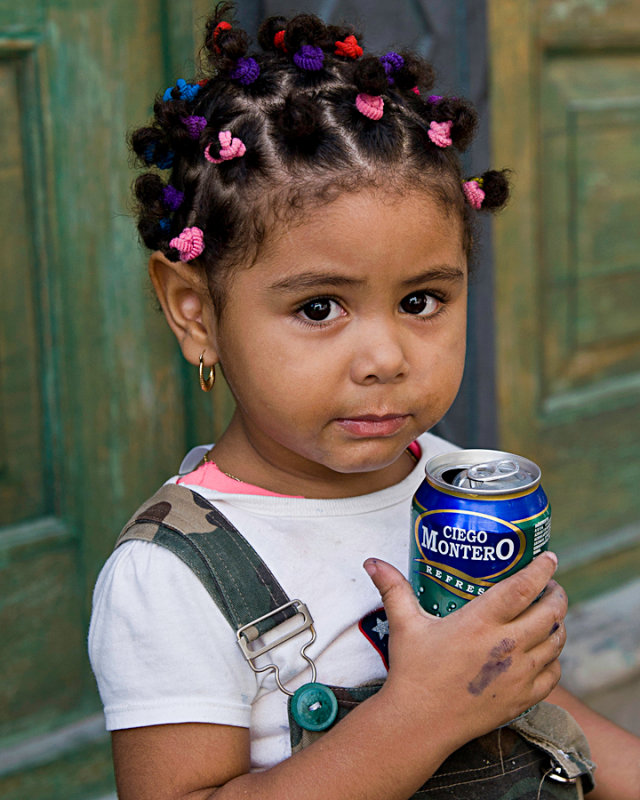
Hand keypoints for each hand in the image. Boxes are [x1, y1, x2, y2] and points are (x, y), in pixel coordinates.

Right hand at [364, 552, 565, 746]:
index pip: (523, 588)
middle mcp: (505, 646)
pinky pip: (554, 672)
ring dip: (558, 624)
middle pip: (550, 612)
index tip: (549, 557)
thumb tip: (372, 562)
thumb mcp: (405, 624)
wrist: (420, 723)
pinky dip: (554, 657)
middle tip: (551, 585)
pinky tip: (545, 650)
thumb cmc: (413, 671)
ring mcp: (518, 674)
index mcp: (479, 622)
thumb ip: (393, 588)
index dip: (541, 569)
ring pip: (556, 641)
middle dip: (556, 594)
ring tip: (550, 614)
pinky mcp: (523, 698)